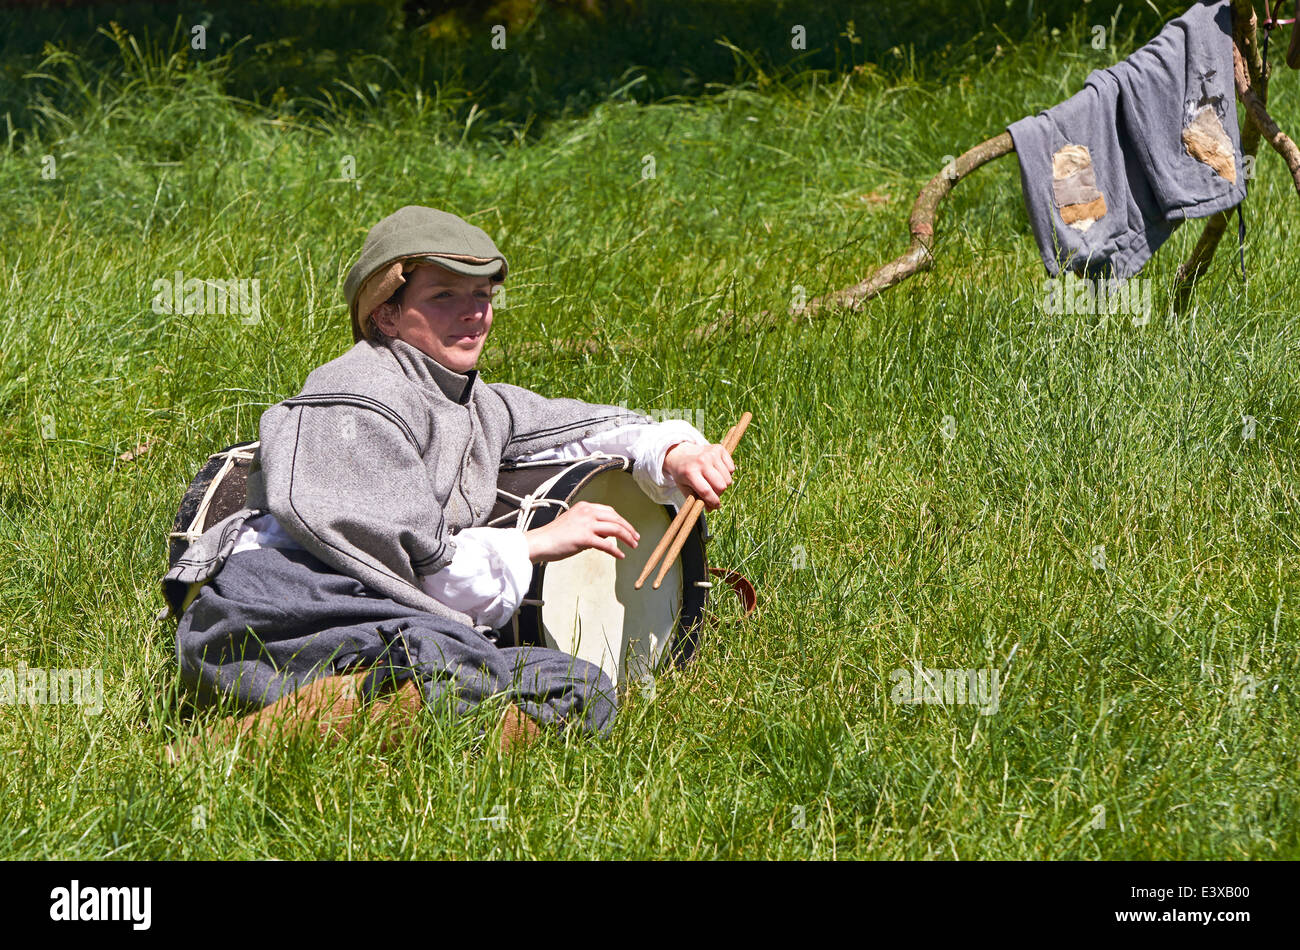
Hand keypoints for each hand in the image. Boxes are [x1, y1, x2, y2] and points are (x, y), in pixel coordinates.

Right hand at [525, 501, 639, 563]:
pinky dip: (616, 550)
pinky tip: (621, 555)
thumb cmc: (554, 536)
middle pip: (616, 518)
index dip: (621, 520)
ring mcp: (586, 524)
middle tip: (636, 538)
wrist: (540, 542)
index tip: (629, 529)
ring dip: (627, 537)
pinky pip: (606, 545)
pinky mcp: (585, 537)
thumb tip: (606, 535)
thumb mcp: (574, 524)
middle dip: (629, 528)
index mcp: (584, 507)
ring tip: (633, 545)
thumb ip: (590, 526)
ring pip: (615, 529)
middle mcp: (587, 512)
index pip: (609, 511)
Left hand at [662, 441, 734, 509]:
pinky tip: (718, 471)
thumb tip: (711, 509)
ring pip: (728, 479)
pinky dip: (727, 473)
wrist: (681, 453)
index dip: (713, 502)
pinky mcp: (719, 449)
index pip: (706, 491)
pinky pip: (732, 468)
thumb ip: (696, 499)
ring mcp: (711, 454)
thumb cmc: (683, 474)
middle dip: (718, 493)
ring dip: (723, 484)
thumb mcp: (684, 487)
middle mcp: (701, 461)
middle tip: (713, 492)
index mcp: (690, 472)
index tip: (716, 506)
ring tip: (714, 481)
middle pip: (720, 486)